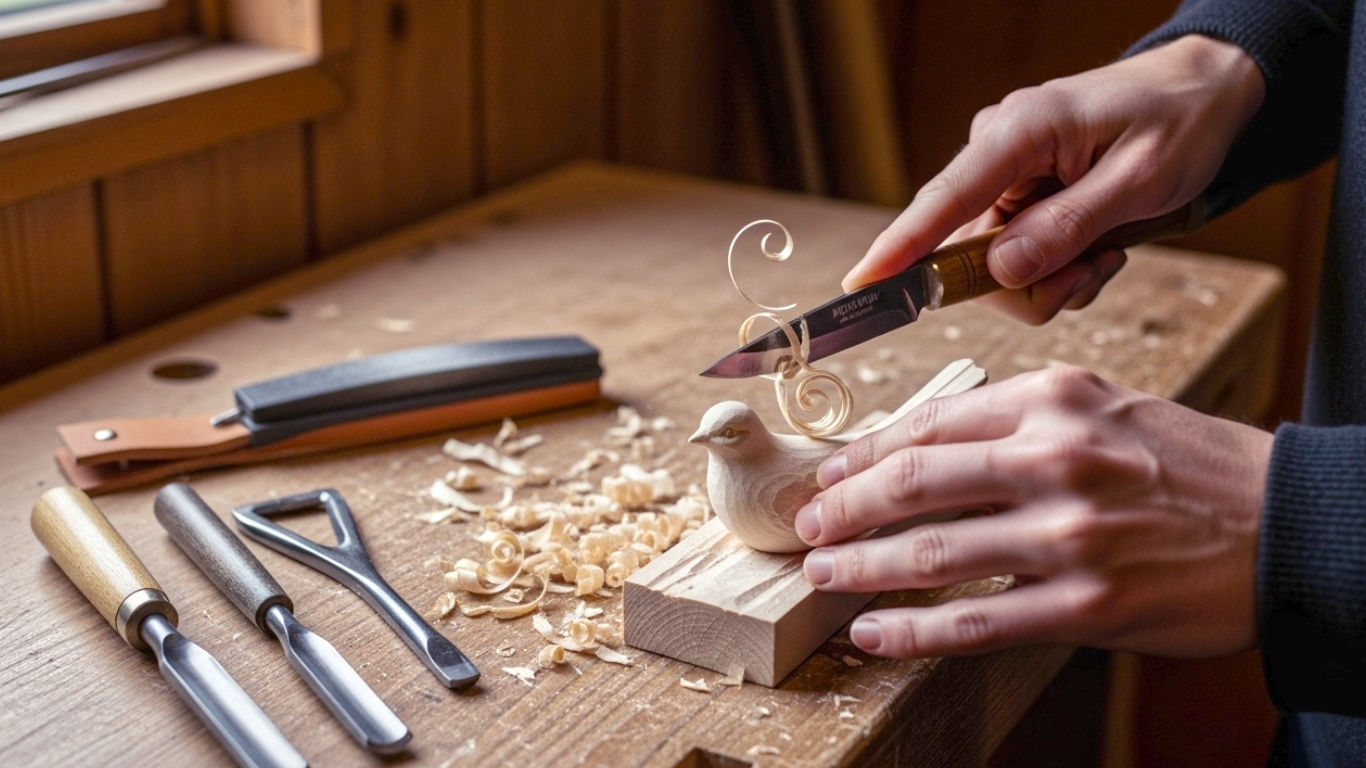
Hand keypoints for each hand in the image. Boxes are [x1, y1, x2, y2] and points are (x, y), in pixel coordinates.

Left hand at [795, 366, 1272, 658]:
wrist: (1286, 523)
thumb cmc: (1186, 464)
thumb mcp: (1104, 408)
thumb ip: (1016, 421)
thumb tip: (920, 454)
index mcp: (1054, 399)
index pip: (930, 423)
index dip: (864, 456)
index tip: (829, 477)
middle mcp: (1057, 457)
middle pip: (915, 482)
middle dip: (844, 510)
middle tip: (808, 528)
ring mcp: (1070, 534)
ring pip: (933, 552)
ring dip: (863, 568)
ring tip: (824, 578)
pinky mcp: (1087, 603)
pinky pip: (976, 620)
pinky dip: (914, 630)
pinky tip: (876, 633)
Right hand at [845, 35, 1264, 322]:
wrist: (1205, 93)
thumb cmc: (1181, 121)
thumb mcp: (1141, 181)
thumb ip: (1068, 227)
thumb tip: (1001, 269)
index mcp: (1020, 131)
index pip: (945, 197)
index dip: (902, 245)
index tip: (863, 281)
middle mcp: (999, 149)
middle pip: (969, 250)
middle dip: (1027, 283)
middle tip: (1091, 270)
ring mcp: (1005, 173)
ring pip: (994, 263)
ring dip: (1051, 278)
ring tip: (1104, 252)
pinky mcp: (1017, 192)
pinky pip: (1014, 254)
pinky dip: (1055, 268)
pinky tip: (1094, 247)